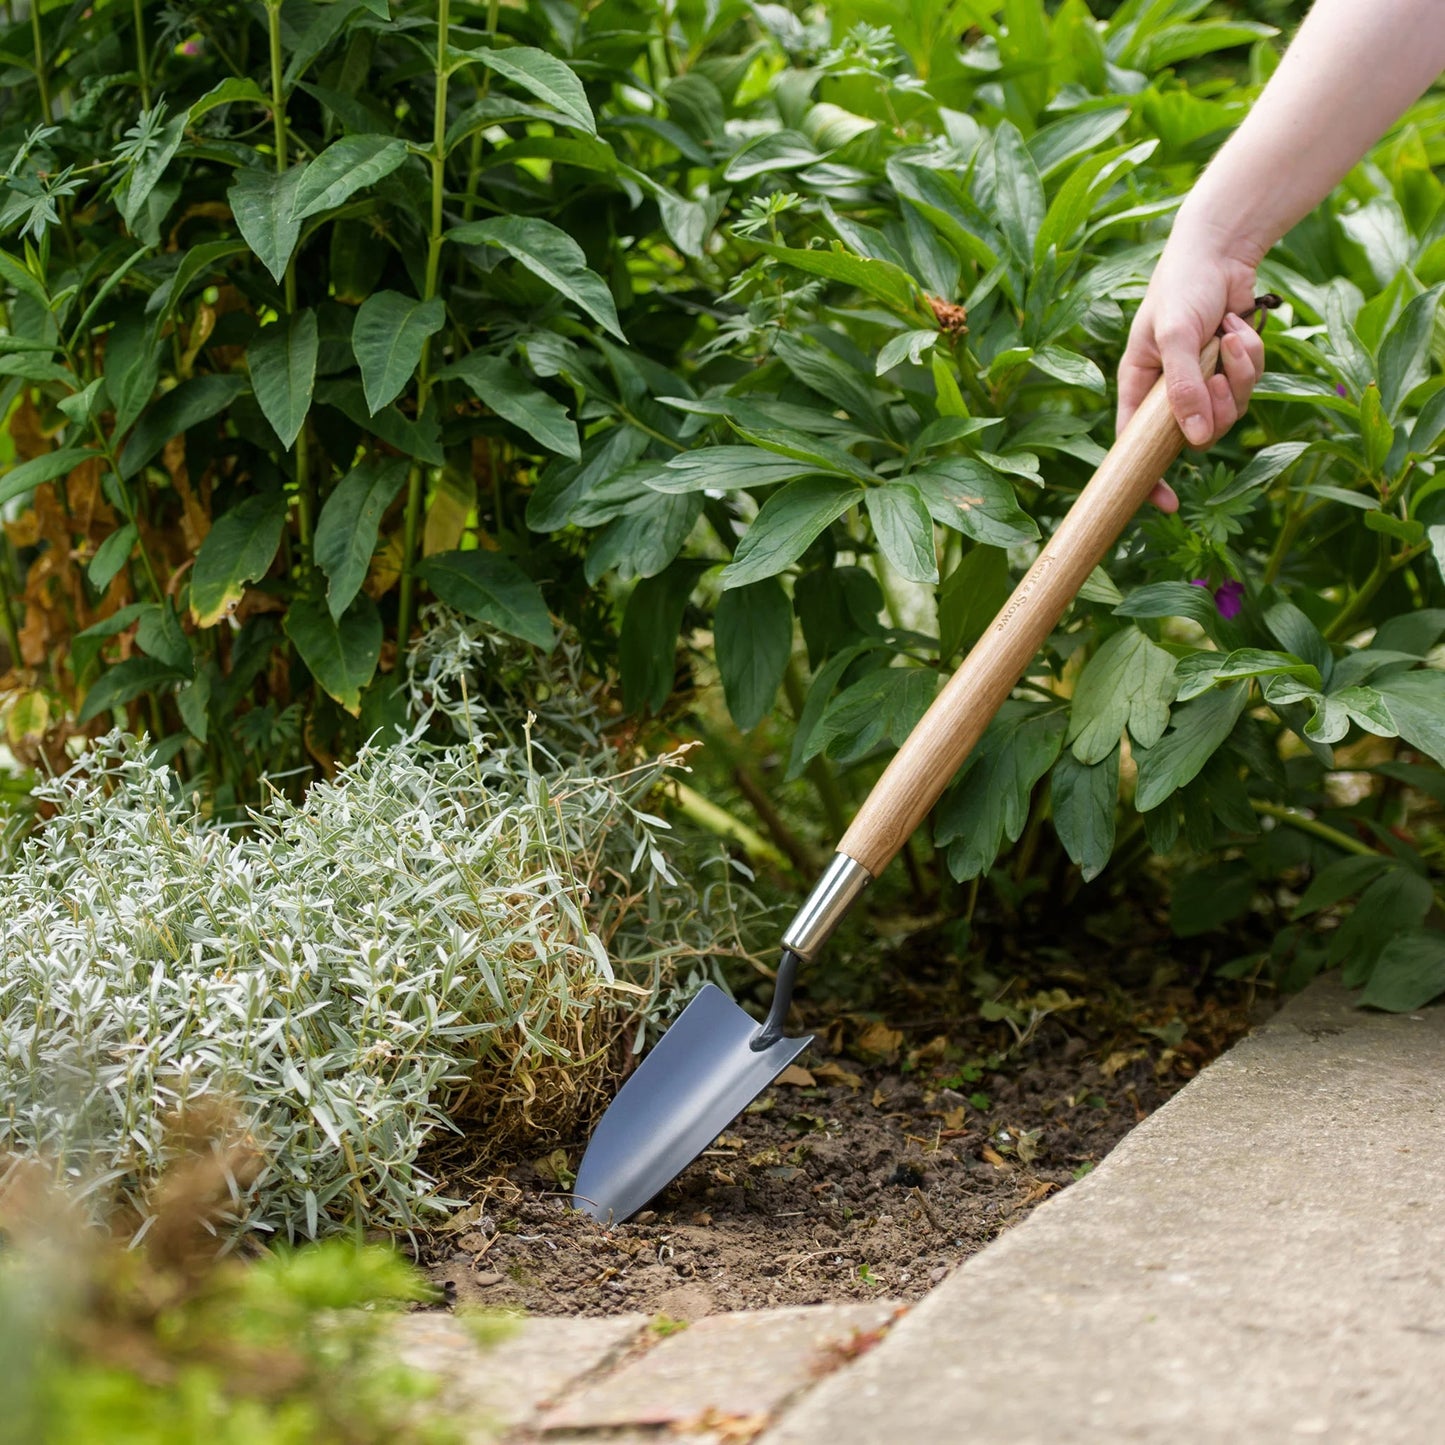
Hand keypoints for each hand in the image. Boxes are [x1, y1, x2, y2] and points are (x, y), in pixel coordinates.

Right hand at [1116, 226, 1266, 511]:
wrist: (1220, 248)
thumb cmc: (1183, 286)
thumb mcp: (1176, 335)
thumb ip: (1184, 387)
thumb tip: (1197, 440)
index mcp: (1139, 385)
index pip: (1136, 444)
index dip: (1148, 477)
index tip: (1167, 502)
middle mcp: (1168, 391)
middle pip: (1196, 433)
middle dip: (1217, 407)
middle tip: (1220, 376)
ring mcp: (1202, 381)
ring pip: (1228, 410)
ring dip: (1239, 376)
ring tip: (1230, 339)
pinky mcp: (1230, 369)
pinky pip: (1248, 385)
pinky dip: (1250, 358)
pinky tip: (1239, 329)